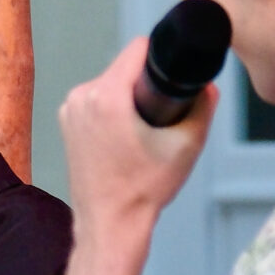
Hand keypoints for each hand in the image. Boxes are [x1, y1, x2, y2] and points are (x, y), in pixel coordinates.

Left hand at [58, 35, 214, 247]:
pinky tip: (125, 132)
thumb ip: (204, 107)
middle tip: (160, 111)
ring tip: (143, 126)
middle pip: (124, 67)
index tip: (174, 69)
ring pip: (109, 83)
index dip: (161, 54)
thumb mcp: (186, 145)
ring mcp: (69, 111)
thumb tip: (208, 86)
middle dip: (145, 80)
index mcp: (106, 97)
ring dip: (128, 94)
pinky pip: (96, 100)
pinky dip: (112, 108)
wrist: (110, 225)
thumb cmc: (141, 192)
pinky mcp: (66, 124)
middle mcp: (81, 99)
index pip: (138, 49)